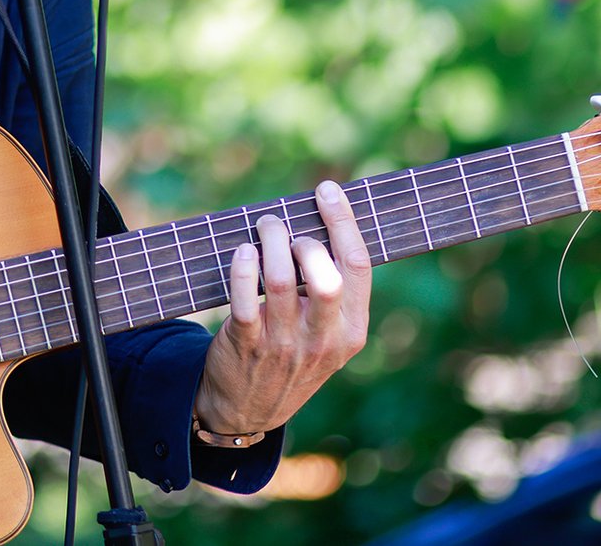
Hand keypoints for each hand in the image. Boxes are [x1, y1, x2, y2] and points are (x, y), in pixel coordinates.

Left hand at [192, 180, 371, 437]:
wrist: (248, 410)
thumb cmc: (291, 356)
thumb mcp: (326, 335)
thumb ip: (331, 292)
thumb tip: (319, 222)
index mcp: (351, 331)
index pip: (357, 267)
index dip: (343, 222)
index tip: (327, 190)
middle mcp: (322, 340)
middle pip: (326, 277)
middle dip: (305, 240)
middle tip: (284, 225)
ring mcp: (285, 345)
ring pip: (281, 281)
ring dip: (270, 242)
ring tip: (263, 226)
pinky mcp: (247, 345)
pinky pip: (245, 300)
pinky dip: (243, 269)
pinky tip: (242, 252)